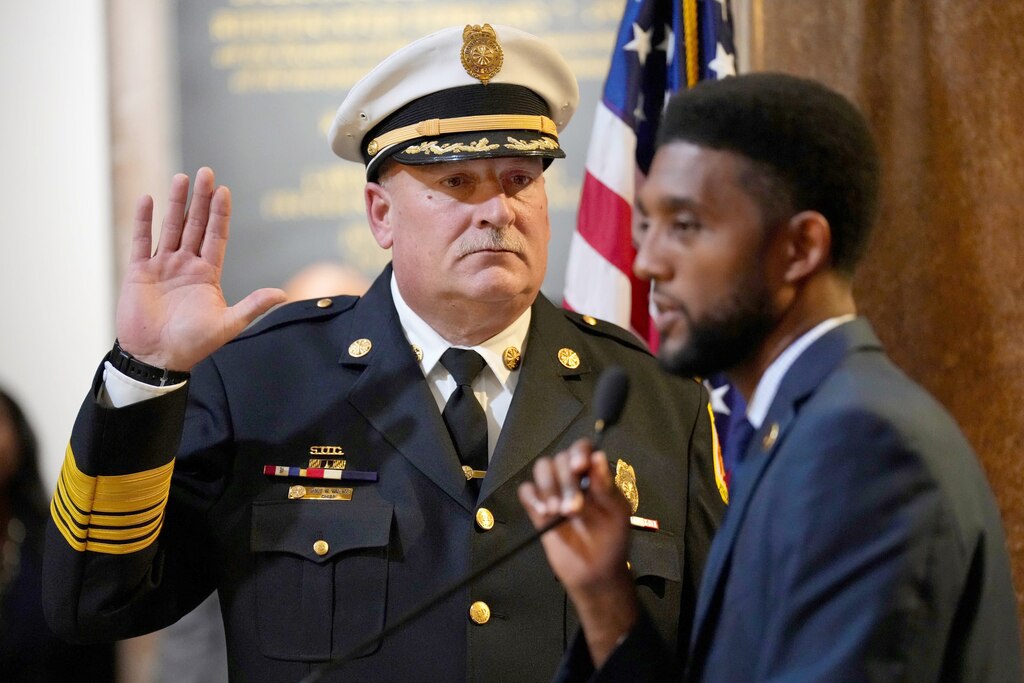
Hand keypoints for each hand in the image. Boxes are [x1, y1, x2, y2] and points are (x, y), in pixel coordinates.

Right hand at [115, 168, 286, 370]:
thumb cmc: (192, 344)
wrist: (157, 358)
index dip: (220, 214)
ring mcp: (162, 266)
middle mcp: (185, 265)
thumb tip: (281, 293)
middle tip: (206, 172)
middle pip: (194, 225)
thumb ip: (252, 306)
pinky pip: (141, 241)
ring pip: (170, 227)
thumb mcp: (227, 325)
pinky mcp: (139, 272)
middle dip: (200, 200)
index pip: (216, 236)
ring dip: (174, 203)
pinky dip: (143, 220)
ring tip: (181, 178)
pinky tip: (147, 199)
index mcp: (207, 274)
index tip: (224, 191)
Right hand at [518, 439, 638, 665]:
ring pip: (541, 468)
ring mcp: (554, 492)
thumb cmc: (612, 541)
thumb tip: (597, 456)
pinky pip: (526, 491)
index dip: (578, 452)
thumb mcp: (617, 514)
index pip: (582, 449)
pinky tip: (543, 512)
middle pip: (559, 459)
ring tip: (557, 511)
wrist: (595, 573)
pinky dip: (532, 497)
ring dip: (548, 486)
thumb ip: (607, 487)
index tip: (580, 467)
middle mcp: (573, 478)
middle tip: (573, 509)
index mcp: (595, 475)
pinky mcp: (538, 509)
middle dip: (565, 481)